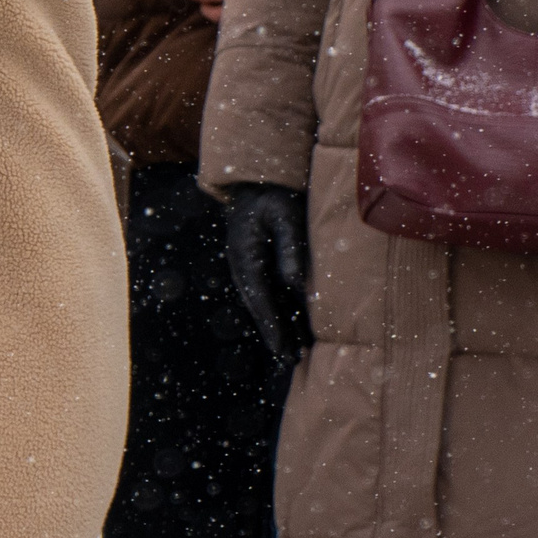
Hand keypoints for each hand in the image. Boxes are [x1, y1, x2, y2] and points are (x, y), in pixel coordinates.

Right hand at [224, 183, 310, 360]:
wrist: (256, 176)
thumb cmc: (273, 194)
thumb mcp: (285, 216)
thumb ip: (290, 249)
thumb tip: (295, 285)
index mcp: (245, 256)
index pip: (260, 299)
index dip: (271, 327)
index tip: (281, 350)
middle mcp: (243, 265)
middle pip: (260, 307)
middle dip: (275, 334)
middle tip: (290, 361)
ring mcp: (248, 263)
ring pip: (264, 302)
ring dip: (278, 325)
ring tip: (294, 352)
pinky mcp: (257, 260)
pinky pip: (268, 291)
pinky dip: (279, 310)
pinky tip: (292, 323)